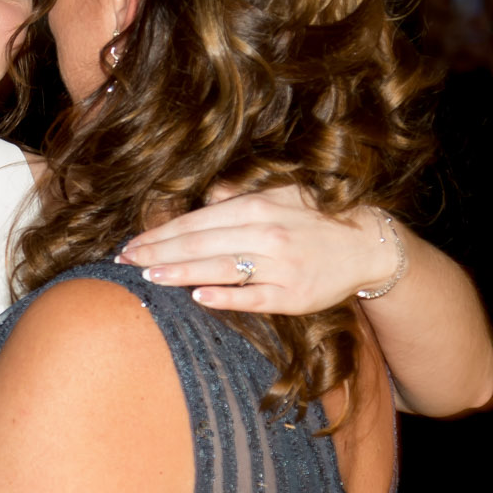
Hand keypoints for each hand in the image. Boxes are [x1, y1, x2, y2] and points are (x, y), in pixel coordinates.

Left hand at [116, 186, 392, 313]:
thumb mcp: (279, 195)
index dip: (160, 233)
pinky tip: (197, 296)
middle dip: (158, 253)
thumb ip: (239, 198)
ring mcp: (278, 265)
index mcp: (256, 208)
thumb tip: (205, 199)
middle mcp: (265, 233)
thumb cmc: (315, 219)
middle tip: (124, 261)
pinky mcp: (292, 295)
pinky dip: (225, 296)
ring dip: (180, 272)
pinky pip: (252, 296)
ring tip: (147, 275)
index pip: (196, 222)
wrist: (367, 245)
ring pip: (220, 268)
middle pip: (200, 244)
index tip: (131, 243)